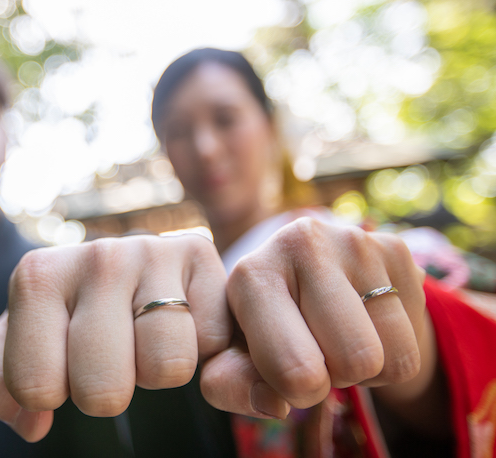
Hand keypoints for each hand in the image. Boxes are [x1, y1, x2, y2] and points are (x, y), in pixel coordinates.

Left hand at [0, 235, 230, 441]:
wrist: (126, 262)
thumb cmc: (69, 312)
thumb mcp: (19, 342)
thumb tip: (34, 423)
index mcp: (36, 276)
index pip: (35, 388)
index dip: (51, 394)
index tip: (61, 364)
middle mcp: (95, 255)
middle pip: (103, 391)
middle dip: (106, 390)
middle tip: (109, 356)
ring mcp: (150, 250)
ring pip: (167, 368)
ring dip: (156, 369)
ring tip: (144, 337)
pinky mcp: (198, 251)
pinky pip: (212, 342)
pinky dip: (201, 347)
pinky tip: (182, 321)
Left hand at [200, 217, 427, 418]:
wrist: (299, 279)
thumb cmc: (261, 327)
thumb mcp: (233, 356)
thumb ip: (232, 384)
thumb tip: (272, 404)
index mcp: (251, 274)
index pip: (296, 369)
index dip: (299, 391)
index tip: (286, 372)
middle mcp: (300, 243)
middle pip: (355, 362)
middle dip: (338, 378)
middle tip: (317, 353)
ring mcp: (353, 241)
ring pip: (393, 357)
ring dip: (368, 369)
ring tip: (337, 338)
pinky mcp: (394, 248)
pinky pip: (415, 339)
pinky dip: (392, 350)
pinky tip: (363, 323)